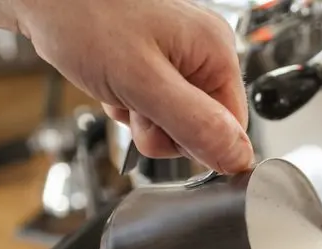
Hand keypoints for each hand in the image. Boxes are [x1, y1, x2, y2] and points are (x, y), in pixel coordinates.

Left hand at [11, 0, 252, 172]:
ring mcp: (178, 56)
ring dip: (141, 118)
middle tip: (133, 106)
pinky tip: (112, 86)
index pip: (232, 127)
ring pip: (173, 120)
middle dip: (162, 129)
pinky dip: (128, 104)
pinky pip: (152, 104)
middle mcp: (202, 52)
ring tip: (119, 91)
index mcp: (215, 52)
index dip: (197, 143)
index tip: (161, 130)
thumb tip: (237, 158)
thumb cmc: (83, 18)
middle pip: (201, 126)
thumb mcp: (143, 82)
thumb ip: (194, 124)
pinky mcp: (153, 61)